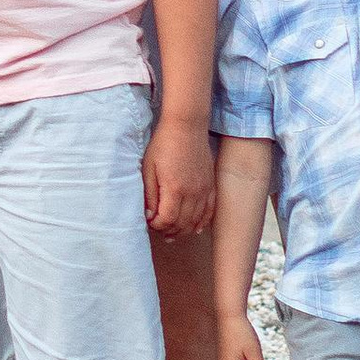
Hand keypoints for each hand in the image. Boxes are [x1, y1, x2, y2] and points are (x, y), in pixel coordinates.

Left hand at [143, 115, 215, 239]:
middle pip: (182, 224)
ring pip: (196, 220)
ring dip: (184, 230)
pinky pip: (209, 211)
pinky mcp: (211, 185)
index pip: (167, 220)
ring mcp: (204, 189)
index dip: (157, 226)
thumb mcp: (149, 168)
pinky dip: (202, 223)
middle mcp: (192, 193)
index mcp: (174, 189)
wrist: (186, 125)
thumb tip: (149, 216)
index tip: (150, 223)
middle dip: (169, 230)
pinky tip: (195, 229)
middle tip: (159, 229)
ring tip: (173, 234)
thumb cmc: (164, 144)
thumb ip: (150, 194)